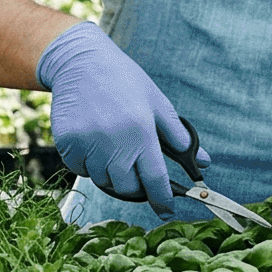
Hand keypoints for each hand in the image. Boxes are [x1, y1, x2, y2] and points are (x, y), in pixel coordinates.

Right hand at [36, 22, 204, 213]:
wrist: (80, 61)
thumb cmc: (124, 80)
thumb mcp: (157, 102)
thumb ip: (179, 136)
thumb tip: (205, 163)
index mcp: (141, 131)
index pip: (155, 179)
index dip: (162, 200)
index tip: (167, 210)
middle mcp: (113, 141)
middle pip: (126, 187)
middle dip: (134, 186)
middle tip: (135, 170)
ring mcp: (87, 143)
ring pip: (102, 180)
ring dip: (110, 173)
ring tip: (112, 147)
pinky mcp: (66, 142)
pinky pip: (79, 169)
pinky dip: (87, 163)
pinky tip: (92, 140)